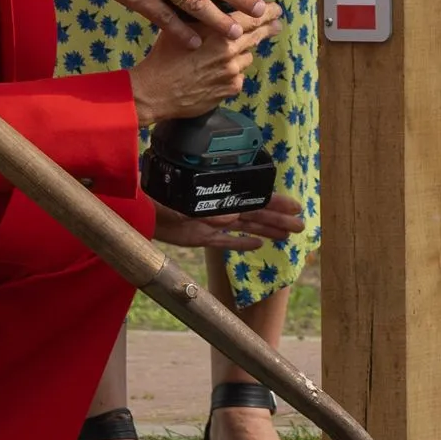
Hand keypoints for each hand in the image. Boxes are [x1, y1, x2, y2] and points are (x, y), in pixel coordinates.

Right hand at [130, 6, 268, 122]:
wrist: (156, 91)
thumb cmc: (164, 57)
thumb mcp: (182, 26)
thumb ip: (205, 17)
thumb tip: (222, 8)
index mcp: (218, 31)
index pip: (251, 16)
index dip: (266, 11)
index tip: (275, 8)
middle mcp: (229, 50)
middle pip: (257, 35)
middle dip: (268, 27)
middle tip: (277, 23)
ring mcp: (232, 71)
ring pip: (247, 56)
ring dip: (242, 53)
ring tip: (224, 56)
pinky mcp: (231, 88)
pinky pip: (239, 75)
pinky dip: (233, 73)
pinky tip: (216, 73)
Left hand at [151, 188, 303, 251]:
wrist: (139, 209)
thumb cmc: (160, 194)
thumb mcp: (184, 195)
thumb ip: (207, 207)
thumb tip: (229, 219)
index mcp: (220, 196)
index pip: (255, 199)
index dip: (275, 202)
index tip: (295, 205)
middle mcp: (219, 209)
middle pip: (256, 214)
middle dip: (279, 218)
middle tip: (301, 224)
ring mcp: (211, 223)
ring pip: (247, 227)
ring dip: (268, 231)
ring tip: (288, 235)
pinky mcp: (200, 237)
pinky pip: (226, 242)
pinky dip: (242, 244)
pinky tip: (259, 245)